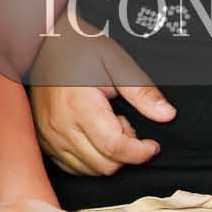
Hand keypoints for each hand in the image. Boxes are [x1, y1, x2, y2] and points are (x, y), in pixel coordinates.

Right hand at [30, 32, 175, 174]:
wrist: (44, 42)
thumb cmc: (81, 47)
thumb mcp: (117, 63)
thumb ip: (142, 93)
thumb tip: (167, 115)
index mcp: (79, 107)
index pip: (115, 148)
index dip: (140, 152)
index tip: (153, 145)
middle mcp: (60, 127)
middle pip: (104, 165)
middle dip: (126, 152)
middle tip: (126, 123)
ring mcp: (49, 136)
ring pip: (89, 170)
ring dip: (108, 156)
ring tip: (109, 126)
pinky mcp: (43, 141)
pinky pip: (72, 167)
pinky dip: (91, 159)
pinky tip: (95, 136)